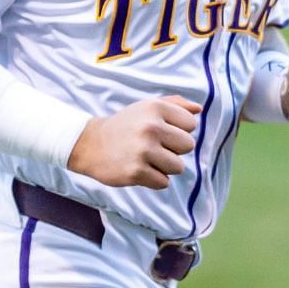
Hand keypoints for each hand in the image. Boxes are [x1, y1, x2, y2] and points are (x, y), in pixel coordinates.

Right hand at [68, 96, 200, 189]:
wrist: (90, 144)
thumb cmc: (125, 125)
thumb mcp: (146, 107)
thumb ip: (175, 105)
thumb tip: (198, 110)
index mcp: (155, 107)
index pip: (190, 124)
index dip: (177, 130)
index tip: (159, 131)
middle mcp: (150, 127)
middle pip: (187, 146)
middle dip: (174, 149)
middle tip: (153, 146)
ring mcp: (143, 150)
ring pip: (178, 167)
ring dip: (164, 166)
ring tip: (145, 158)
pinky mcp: (136, 172)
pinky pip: (163, 182)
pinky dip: (153, 180)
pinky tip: (138, 168)